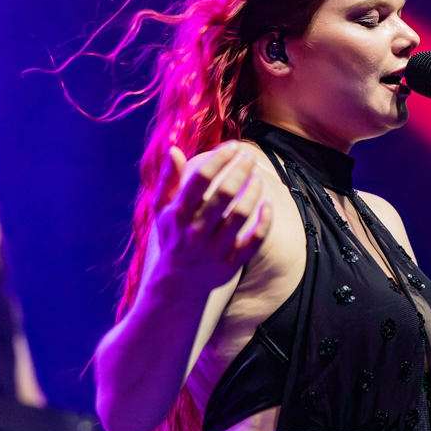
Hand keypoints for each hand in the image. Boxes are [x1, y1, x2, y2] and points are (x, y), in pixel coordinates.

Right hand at [148, 141, 271, 296]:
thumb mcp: (161, 209)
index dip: (219, 159)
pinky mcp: (231, 263)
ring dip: (253, 192)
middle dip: (240, 170)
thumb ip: (167, 179)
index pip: (200, 179)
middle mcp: (195, 232)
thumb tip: (173, 149)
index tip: (233, 146)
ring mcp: (214, 249)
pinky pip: (254, 242)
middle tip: (249, 157)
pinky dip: (264, 222)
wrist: (176, 284)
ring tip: (257, 177)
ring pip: (240, 215)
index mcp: (178, 214)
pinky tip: (269, 204)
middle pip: (224, 194)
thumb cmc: (171, 236)